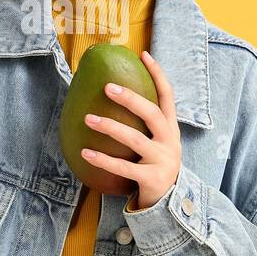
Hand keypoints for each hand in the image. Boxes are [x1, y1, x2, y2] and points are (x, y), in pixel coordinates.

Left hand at [80, 50, 181, 210]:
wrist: (169, 200)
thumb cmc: (156, 162)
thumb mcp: (158, 140)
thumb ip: (145, 122)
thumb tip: (117, 93)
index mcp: (171, 127)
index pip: (167, 95)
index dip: (158, 74)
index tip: (143, 55)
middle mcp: (169, 140)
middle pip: (151, 114)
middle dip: (130, 99)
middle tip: (107, 87)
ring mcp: (161, 160)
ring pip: (134, 140)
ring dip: (110, 127)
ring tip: (88, 118)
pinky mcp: (150, 178)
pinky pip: (124, 168)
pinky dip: (103, 160)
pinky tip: (85, 152)